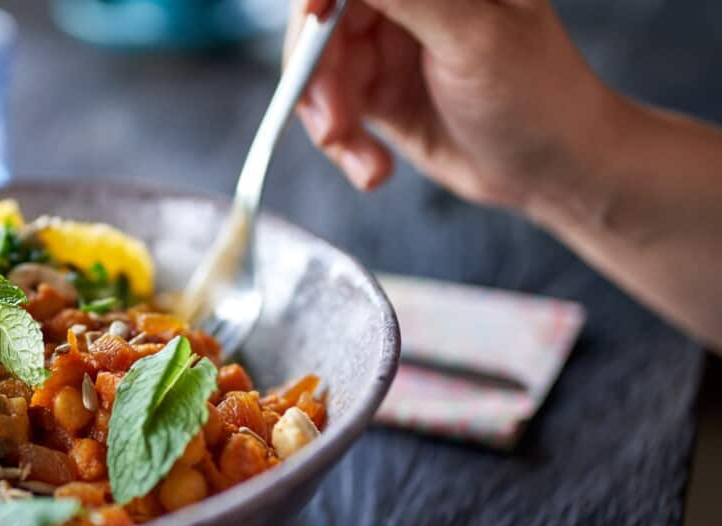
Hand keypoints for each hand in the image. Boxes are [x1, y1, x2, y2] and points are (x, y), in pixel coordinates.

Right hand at [289, 0, 621, 210]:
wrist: (554, 169)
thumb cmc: (538, 96)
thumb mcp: (472, 37)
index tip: (311, 27)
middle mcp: (409, 1)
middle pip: (323, 21)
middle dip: (318, 77)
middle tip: (333, 125)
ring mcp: (390, 44)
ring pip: (319, 70)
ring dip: (329, 121)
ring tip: (362, 160)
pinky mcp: (378, 91)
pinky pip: (331, 109)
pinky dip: (342, 143)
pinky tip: (372, 168)